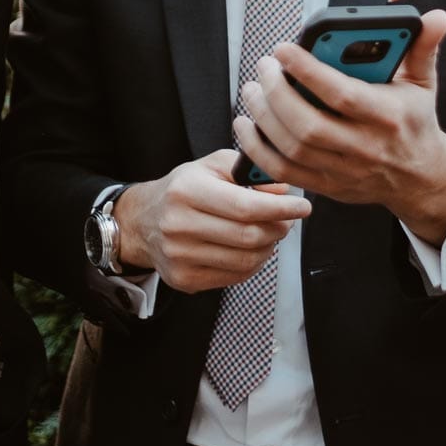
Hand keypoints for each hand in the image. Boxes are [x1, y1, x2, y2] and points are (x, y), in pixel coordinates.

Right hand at [111, 150, 310, 293]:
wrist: (142, 222)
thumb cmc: (183, 189)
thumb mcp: (210, 165)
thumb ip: (247, 170)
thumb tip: (281, 189)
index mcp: (186, 190)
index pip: (245, 206)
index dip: (280, 208)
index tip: (303, 207)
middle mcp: (178, 225)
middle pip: (248, 236)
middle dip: (279, 228)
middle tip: (288, 220)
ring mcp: (179, 256)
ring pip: (245, 260)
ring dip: (268, 247)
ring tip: (270, 233)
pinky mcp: (183, 279)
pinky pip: (234, 277)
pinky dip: (253, 264)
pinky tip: (252, 249)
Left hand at [233, 8, 445, 243]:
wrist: (420, 177)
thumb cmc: (415, 123)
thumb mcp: (423, 82)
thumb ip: (423, 47)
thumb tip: (435, 18)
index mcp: (389, 116)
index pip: (343, 94)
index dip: (309, 71)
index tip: (285, 49)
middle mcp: (365, 147)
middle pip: (309, 125)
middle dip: (277, 93)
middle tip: (264, 68)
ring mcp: (344, 170)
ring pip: (292, 148)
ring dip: (264, 117)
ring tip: (252, 90)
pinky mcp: (327, 186)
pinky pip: (285, 172)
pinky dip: (259, 149)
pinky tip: (247, 124)